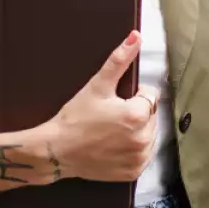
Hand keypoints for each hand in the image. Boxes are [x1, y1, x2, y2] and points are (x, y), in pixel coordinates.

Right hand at [40, 31, 157, 181]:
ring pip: (150, 134)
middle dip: (136, 113)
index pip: (150, 96)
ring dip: (138, 130)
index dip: (133, 96)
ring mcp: (139, 158)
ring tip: (112, 130)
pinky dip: (134, 149)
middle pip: (151, 116)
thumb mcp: (97, 86)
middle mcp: (143, 139)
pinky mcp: (133, 171)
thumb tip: (136, 36)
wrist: (57, 151)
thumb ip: (119, 60)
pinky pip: (144, 154)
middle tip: (111, 117)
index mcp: (137, 115)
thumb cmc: (75, 118)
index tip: (115, 102)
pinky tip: (116, 144)